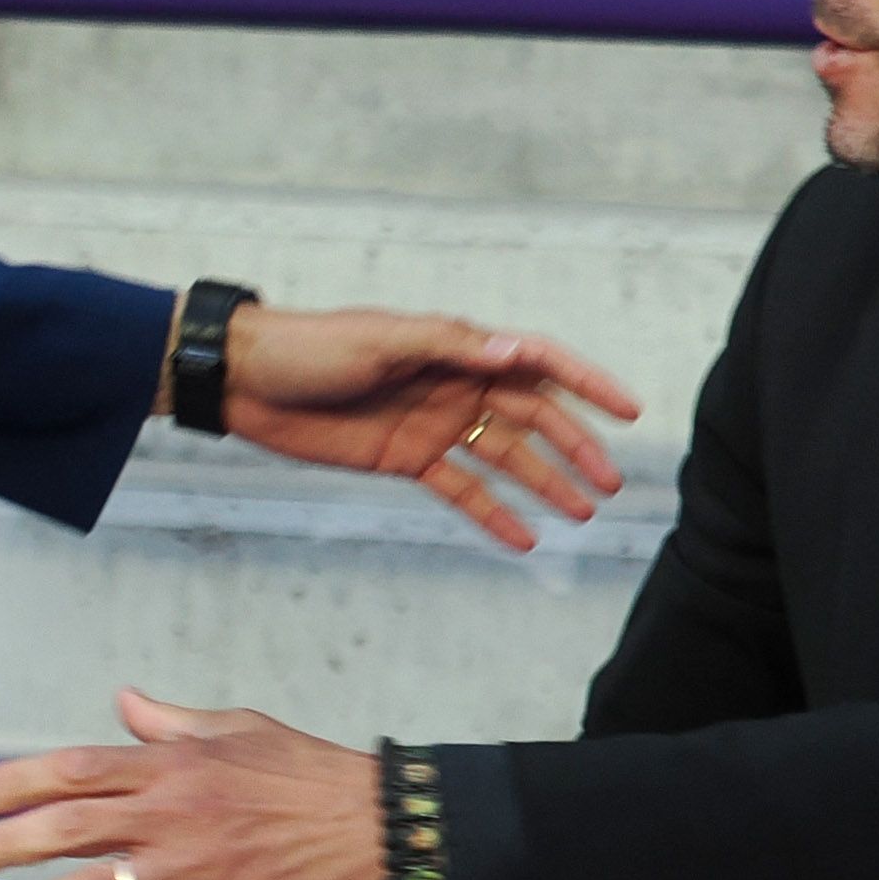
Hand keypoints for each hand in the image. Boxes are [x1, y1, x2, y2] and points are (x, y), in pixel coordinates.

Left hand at [0, 691, 383, 879]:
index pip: (77, 766)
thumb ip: (172, 722)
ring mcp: (198, 869)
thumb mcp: (240, 727)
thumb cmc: (312, 774)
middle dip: (2, 845)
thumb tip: (123, 702)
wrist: (383, 827)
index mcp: (175, 763)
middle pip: (70, 827)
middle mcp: (176, 812)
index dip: (15, 781)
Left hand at [211, 302, 638, 553]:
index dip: (588, 384)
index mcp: (457, 348)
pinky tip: (524, 539)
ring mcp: (434, 424)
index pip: (538, 363)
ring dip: (543, 484)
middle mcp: (455, 385)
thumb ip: (452, 346)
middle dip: (574, 449)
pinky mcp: (407, 459)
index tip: (630, 411)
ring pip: (505, 458)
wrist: (249, 382)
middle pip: (532, 419)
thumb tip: (516, 351)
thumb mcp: (384, 341)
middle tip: (608, 485)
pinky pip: (461, 490)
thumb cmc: (312, 347)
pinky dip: (493, 514)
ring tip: (581, 514)